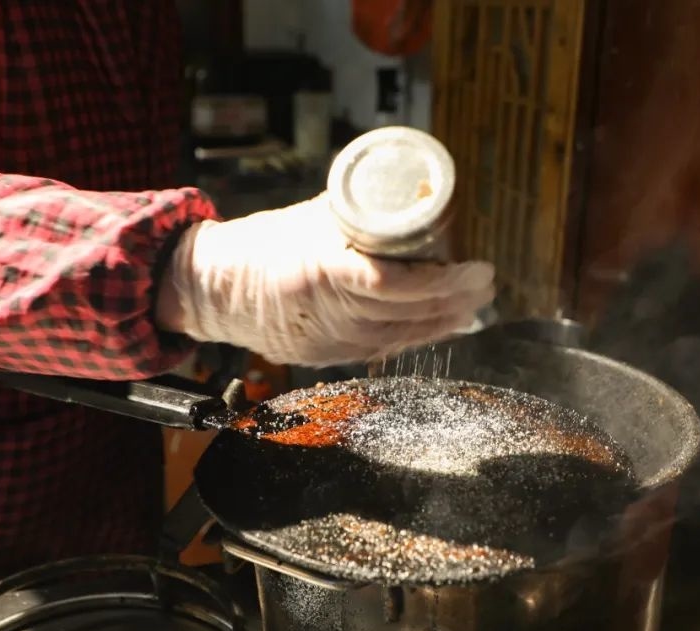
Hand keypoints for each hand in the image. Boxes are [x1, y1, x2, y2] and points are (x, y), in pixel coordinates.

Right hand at [156, 195, 494, 367]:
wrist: (213, 291)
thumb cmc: (260, 246)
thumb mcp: (310, 219)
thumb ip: (359, 219)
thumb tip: (417, 204)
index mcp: (319, 272)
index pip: (395, 284)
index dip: (443, 280)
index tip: (475, 267)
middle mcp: (327, 313)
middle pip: (408, 313)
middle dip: (456, 300)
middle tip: (486, 280)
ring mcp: (328, 341)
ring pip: (402, 335)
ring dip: (445, 320)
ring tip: (474, 301)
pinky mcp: (328, 356)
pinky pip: (384, 348)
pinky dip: (418, 335)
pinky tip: (443, 325)